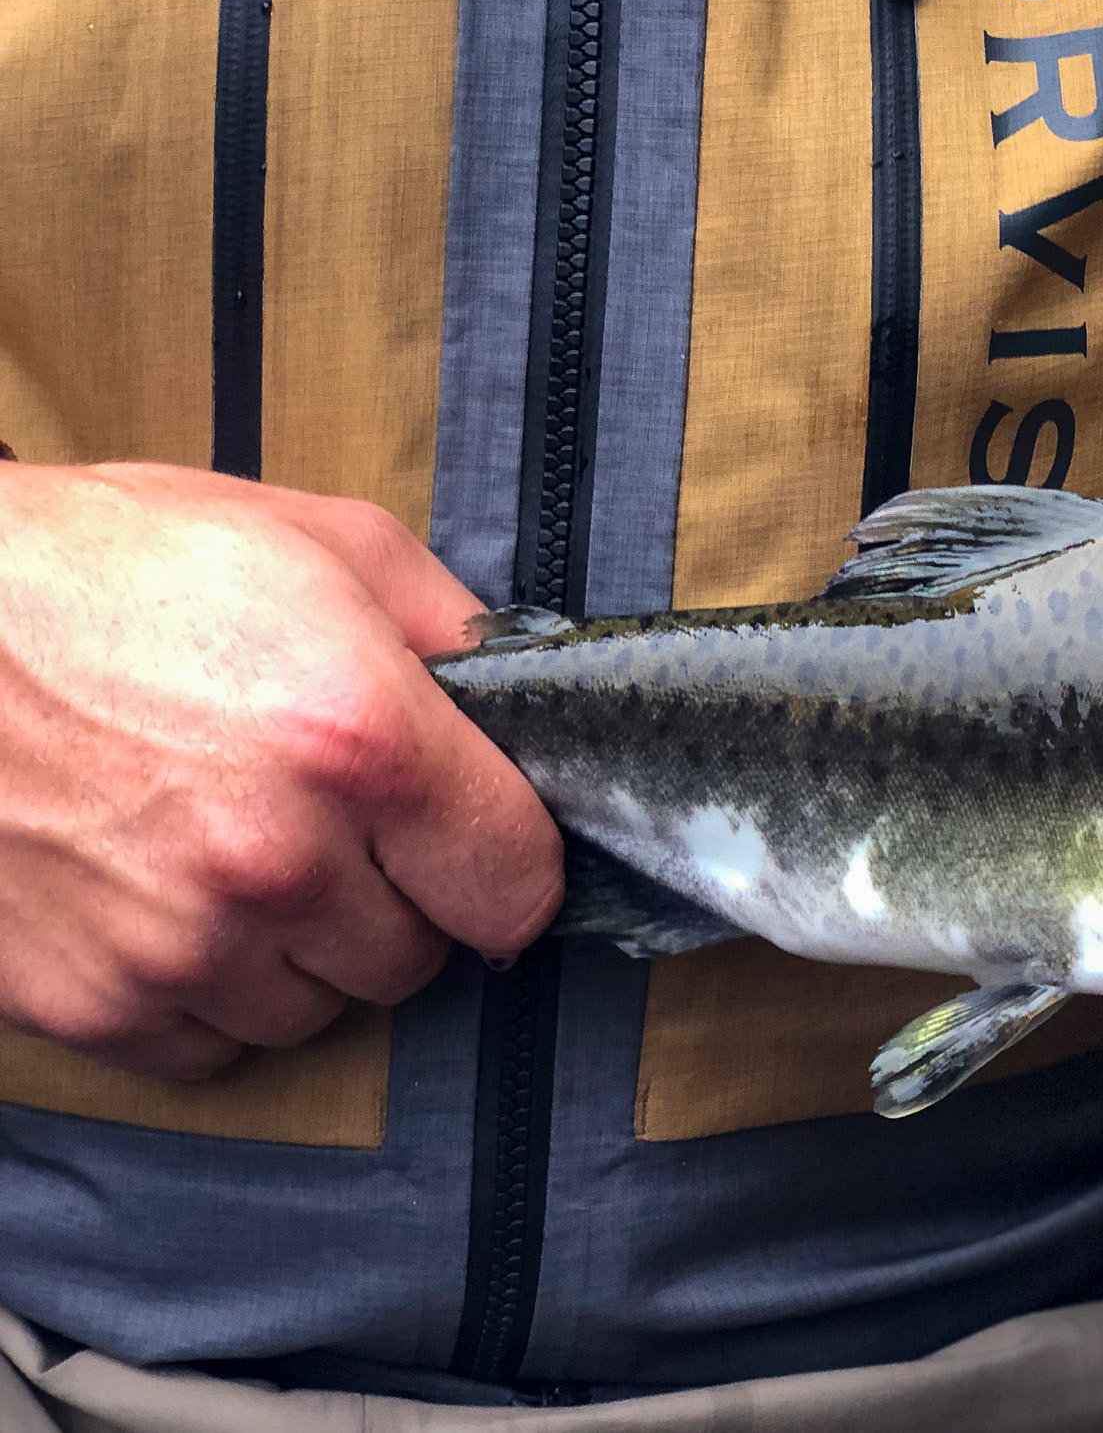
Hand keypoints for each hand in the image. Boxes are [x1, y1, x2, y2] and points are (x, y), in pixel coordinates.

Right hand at [0, 462, 560, 1078]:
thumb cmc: (117, 563)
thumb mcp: (323, 542)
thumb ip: (450, 627)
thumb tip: (522, 698)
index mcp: (364, 742)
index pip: (518, 886)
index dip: (506, 860)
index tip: (474, 836)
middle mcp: (281, 863)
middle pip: (418, 957)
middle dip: (396, 898)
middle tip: (335, 825)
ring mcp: (181, 946)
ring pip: (317, 1011)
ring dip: (302, 952)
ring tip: (238, 851)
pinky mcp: (91, 1003)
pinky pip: (211, 1048)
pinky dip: (207, 994)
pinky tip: (170, 900)